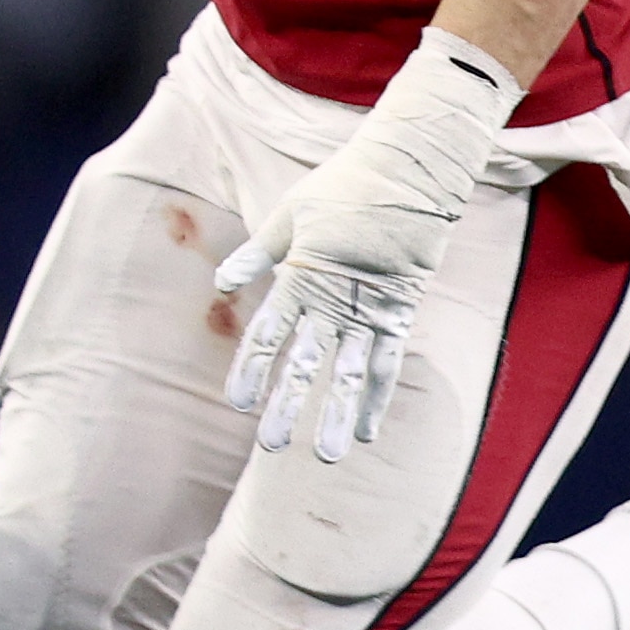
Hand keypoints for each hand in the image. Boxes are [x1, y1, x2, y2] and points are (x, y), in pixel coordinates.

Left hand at [209, 30, 519, 460]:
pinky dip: (375, 398)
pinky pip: (386, 364)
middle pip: (307, 363)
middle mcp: (334, 301)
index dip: (251, 370)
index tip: (237, 404)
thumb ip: (256, 254)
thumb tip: (220, 285)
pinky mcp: (399, 312)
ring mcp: (370, 310)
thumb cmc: (342, 187)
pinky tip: (364, 432)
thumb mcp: (288, 213)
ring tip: (325, 457)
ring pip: (351, 374)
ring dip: (336, 415)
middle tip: (271, 447)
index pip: (268, 333)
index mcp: (300, 276)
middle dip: (288, 405)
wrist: (409, 172)